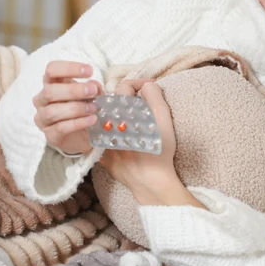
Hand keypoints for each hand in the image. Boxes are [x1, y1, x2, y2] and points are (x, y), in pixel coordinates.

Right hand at [33, 61, 101, 154]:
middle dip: (73, 90)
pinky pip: (60, 128)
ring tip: (93, 108)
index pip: (51, 70)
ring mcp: (43, 118)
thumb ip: (92, 89)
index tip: (89, 70)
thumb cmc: (81, 109)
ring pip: (52, 111)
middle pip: (49, 91)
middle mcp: (42, 99)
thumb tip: (95, 85)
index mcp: (50, 84)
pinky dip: (78, 123)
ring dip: (76, 108)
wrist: (81, 136)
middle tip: (92, 91)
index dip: (69, 68)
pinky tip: (92, 120)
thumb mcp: (89, 95)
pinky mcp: (50, 135)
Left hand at [98, 80, 202, 208]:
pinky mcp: (101, 154)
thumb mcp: (163, 119)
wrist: (151, 182)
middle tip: (144, 106)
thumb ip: (154, 96)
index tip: (148, 88)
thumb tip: (147, 85)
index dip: (138, 83)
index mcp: (121, 113)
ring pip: (108, 118)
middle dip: (129, 101)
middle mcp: (107, 124)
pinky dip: (113, 134)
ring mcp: (102, 139)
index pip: (124, 87)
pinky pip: (103, 137)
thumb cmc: (160, 151)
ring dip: (120, 116)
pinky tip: (127, 139)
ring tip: (135, 123)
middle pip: (114, 103)